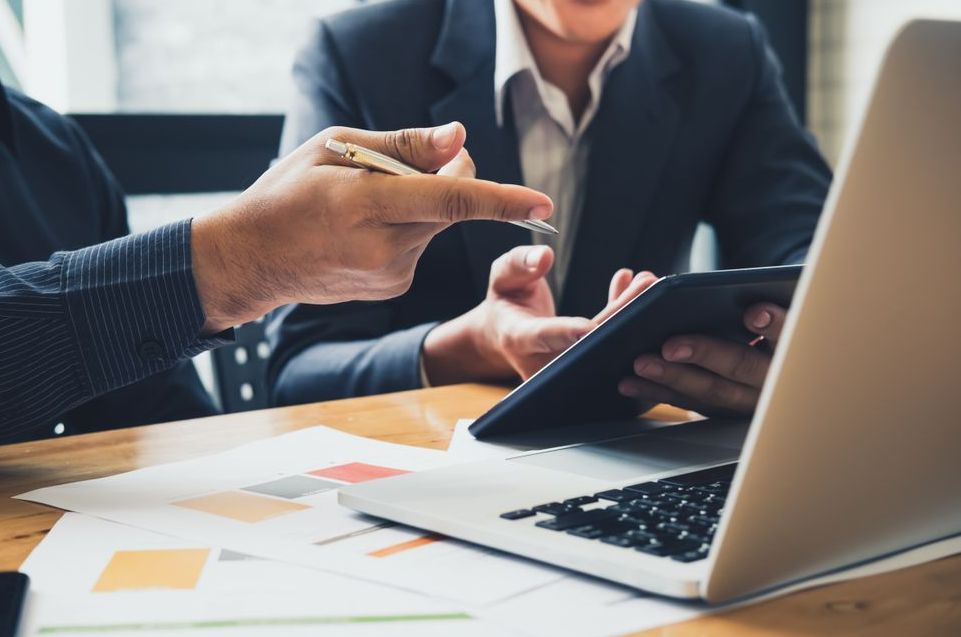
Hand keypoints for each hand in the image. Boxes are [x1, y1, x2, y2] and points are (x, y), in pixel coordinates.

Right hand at [190, 123, 552, 332]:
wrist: (254, 259)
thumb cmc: (288, 194)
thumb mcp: (333, 149)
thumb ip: (403, 146)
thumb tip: (459, 140)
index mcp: (367, 206)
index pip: (450, 201)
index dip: (501, 199)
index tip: (543, 204)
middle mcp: (385, 247)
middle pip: (450, 203)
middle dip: (446, 175)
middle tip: (403, 163)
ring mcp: (392, 274)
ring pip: (437, 224)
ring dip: (421, 204)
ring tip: (366, 204)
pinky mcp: (395, 287)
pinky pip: (421, 245)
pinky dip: (408, 228)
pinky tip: (365, 231)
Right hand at [422, 247, 656, 384]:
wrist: (504, 334)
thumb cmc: (503, 303)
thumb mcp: (501, 277)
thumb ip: (518, 264)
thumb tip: (544, 256)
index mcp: (518, 338)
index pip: (544, 336)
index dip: (568, 333)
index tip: (590, 326)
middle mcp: (544, 358)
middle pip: (586, 341)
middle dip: (619, 314)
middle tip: (647, 286)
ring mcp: (566, 364)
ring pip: (602, 341)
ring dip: (628, 311)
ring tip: (648, 282)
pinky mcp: (583, 360)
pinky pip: (606, 338)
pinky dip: (621, 313)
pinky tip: (631, 286)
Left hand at [618, 303, 787, 415]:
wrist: (781, 373)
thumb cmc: (773, 330)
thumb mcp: (779, 311)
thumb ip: (763, 305)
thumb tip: (732, 301)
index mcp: (794, 348)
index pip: (789, 334)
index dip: (774, 324)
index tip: (753, 313)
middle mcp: (772, 379)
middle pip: (740, 366)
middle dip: (704, 354)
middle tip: (670, 346)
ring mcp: (745, 400)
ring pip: (710, 391)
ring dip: (671, 379)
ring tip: (640, 364)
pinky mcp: (720, 409)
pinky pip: (688, 402)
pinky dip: (657, 392)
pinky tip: (630, 382)